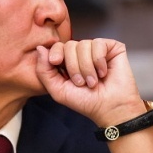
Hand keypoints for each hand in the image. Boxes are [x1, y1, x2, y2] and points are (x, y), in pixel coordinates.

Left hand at [36, 39, 152, 152]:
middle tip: (81, 83)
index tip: (55, 62)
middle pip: (69, 45)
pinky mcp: (112, 47)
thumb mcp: (57, 89)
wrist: (110, 108)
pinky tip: (103, 72)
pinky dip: (98, 60)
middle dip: (73, 66)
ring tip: (93, 82)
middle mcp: (81, 53)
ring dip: (86, 67)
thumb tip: (40, 48)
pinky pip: (98, 43)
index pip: (56, 46)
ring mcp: (97, 50)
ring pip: (83, 44)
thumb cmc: (85, 101)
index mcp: (67, 61)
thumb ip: (43, 70)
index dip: (55, 53)